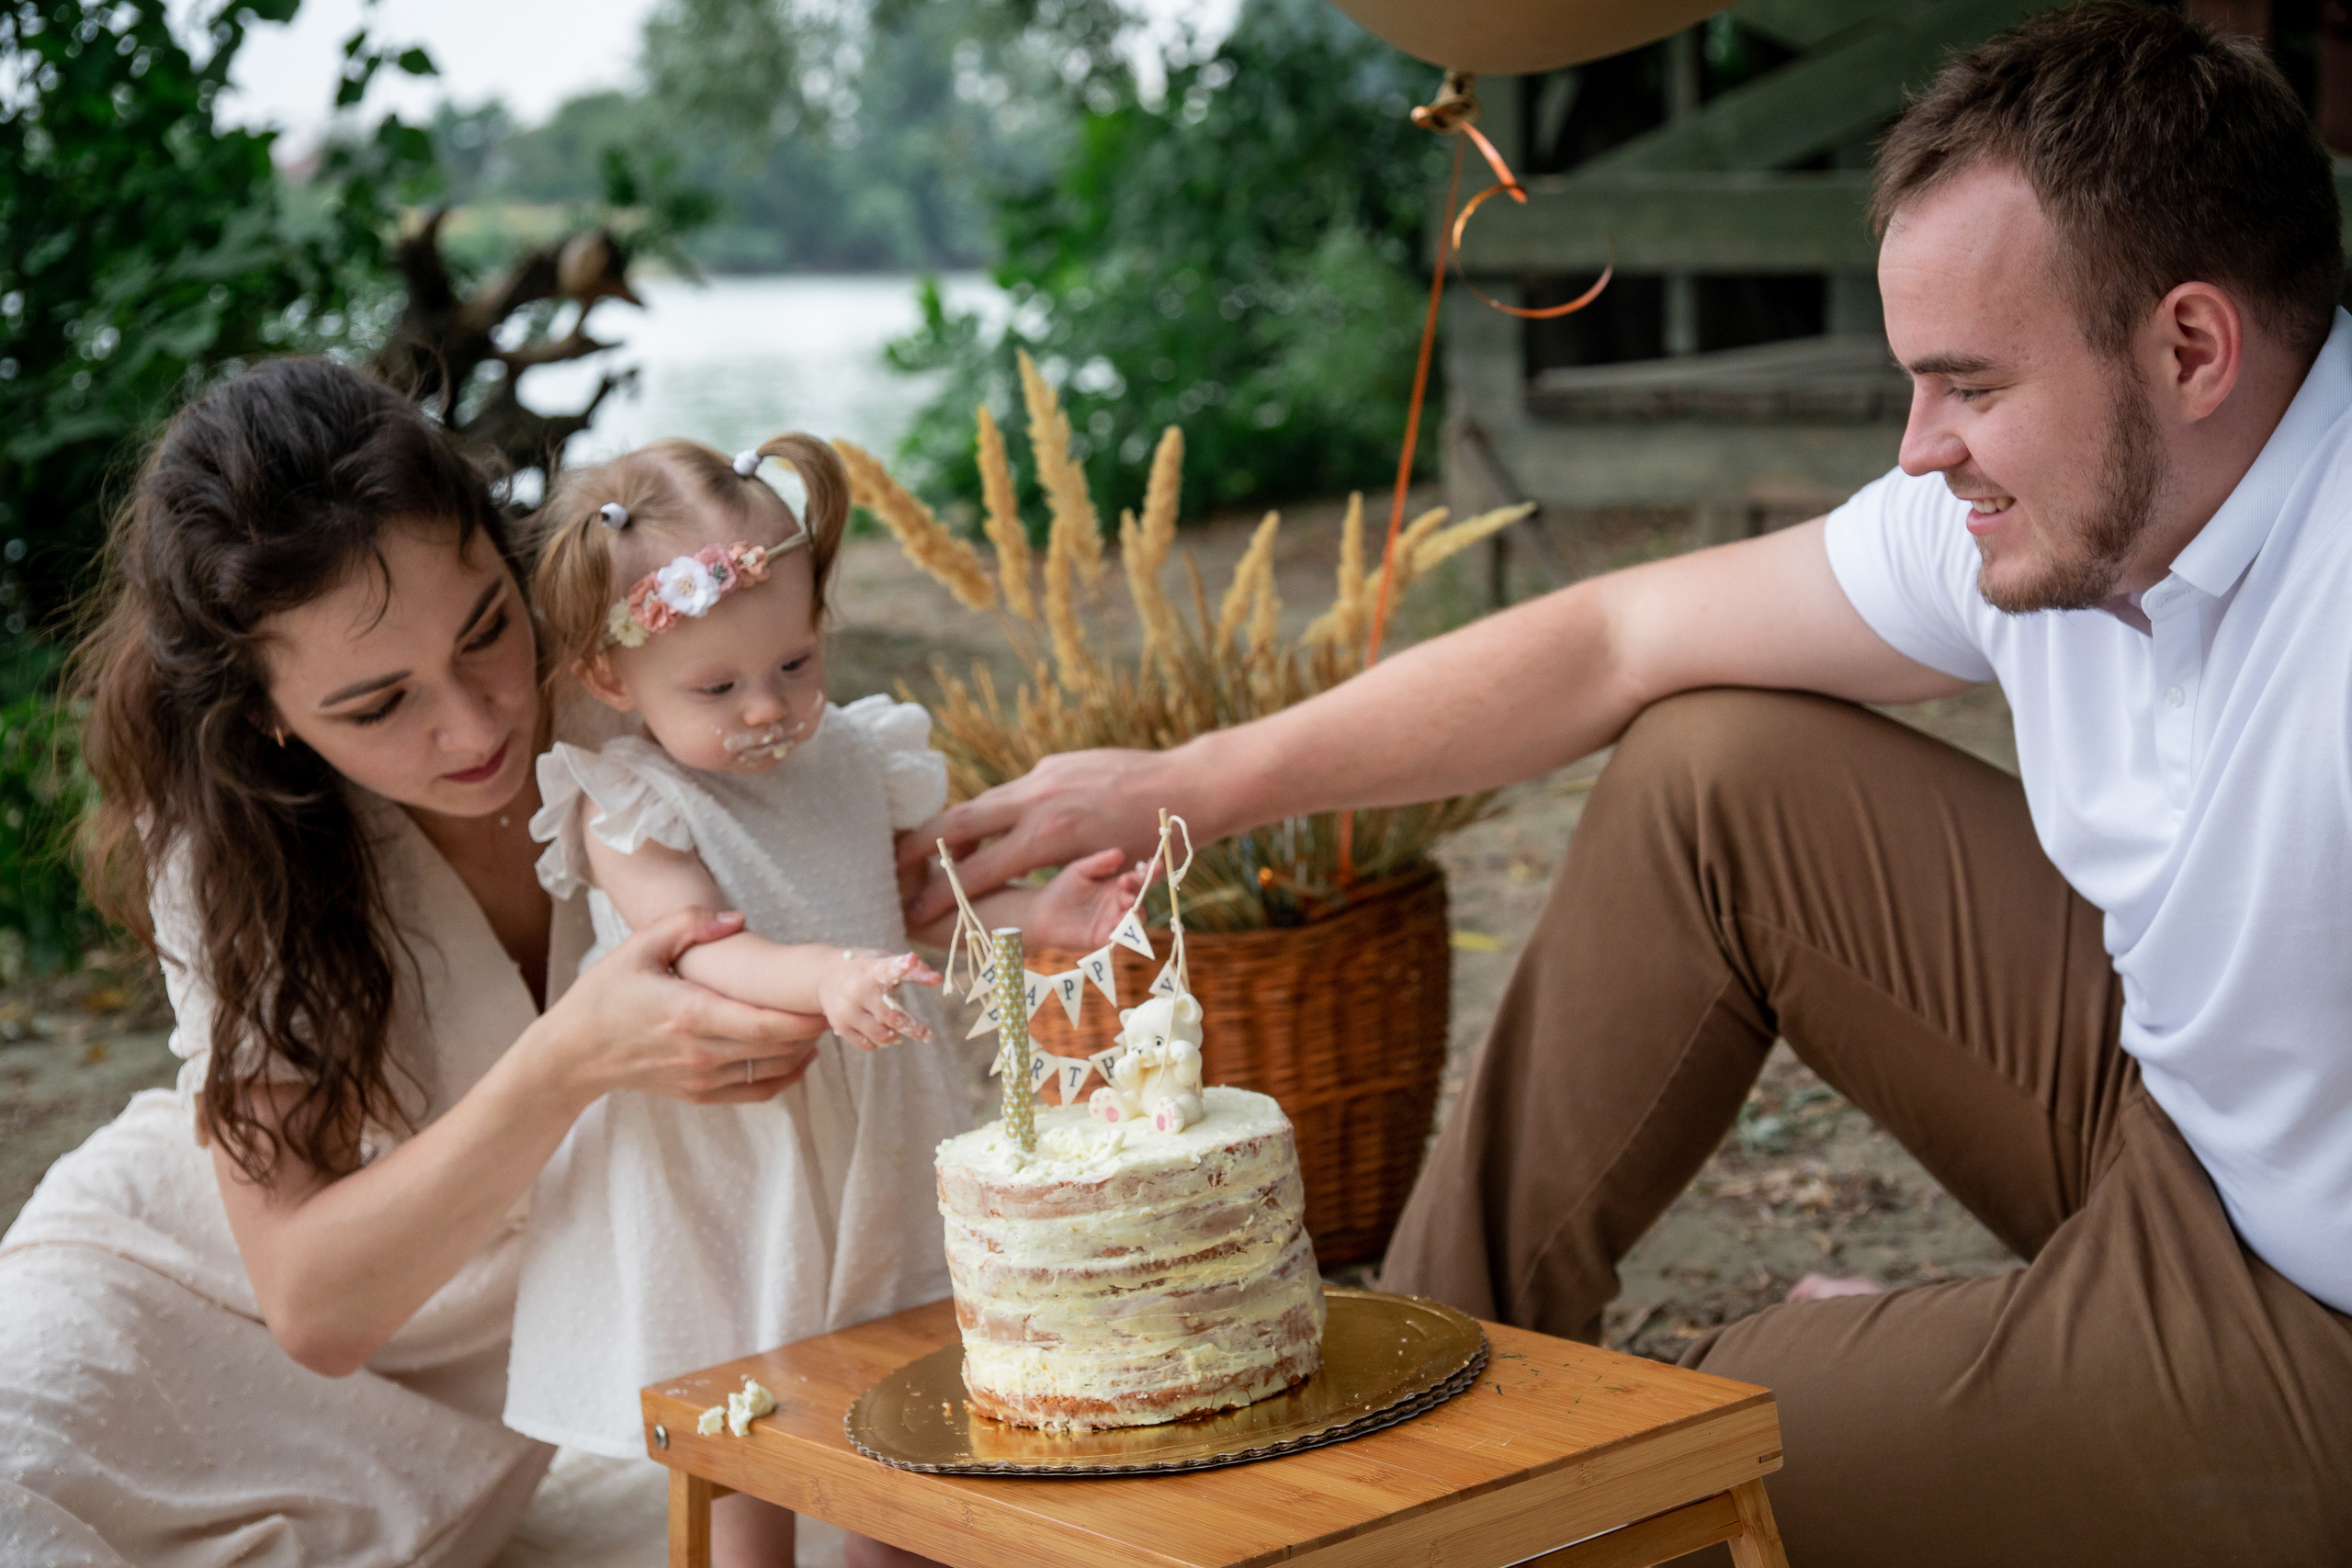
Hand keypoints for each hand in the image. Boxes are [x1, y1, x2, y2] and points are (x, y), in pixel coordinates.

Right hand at [535, 908, 827, 1109]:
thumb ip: (688, 925)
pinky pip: (754, 1092)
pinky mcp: (697, 1094)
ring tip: (824, 1024)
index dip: (804, 1016)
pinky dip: (784, 1078)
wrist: (571, 1055)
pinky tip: (800, 1058)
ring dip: (803, 1051)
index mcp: (690, 1014)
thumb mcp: (638, 947)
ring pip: (771, 1071)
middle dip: (813, 1028)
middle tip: (838, 1006)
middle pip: (777, 1047)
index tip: (829, 999)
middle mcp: (700, 1052)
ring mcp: (700, 1078)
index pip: (765, 1023)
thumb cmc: (603, 995)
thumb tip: (737, 918)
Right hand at [819, 950, 941, 1050]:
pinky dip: (879, 1042)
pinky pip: (867, 1045)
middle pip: (892, 1017)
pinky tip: (881, 1033)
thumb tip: (937, 979)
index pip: (889, 968)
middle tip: (928, 1034)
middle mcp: (858, 990)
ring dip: (895, 1035)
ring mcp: (846, 1010)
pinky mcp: (839, 1026)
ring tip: (898, 1030)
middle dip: (914, 1028)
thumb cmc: (865, 968)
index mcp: (872, 970)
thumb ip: (912, 971)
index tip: (912, 959)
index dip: (903, 966)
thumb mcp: (885, 961)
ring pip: (881, 1036)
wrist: (824, 976)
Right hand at [900, 748, 1192, 927]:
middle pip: (960, 822)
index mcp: (1047, 835)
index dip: (940, 893)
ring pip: (983, 803)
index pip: (976, 867)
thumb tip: (1023, 903)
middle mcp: (1037, 801)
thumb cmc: (1153, 846)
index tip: (912, 910)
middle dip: (921, 846)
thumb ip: (1054, 884)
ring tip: (923, 848)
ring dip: (951, 827)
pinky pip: (1010, 793)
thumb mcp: (1103, 876)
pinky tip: (978, 828)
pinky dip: (989, 813)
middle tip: (890, 866)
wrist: (1186, 788)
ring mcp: (1042, 778)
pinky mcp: (1052, 766)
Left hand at [1022, 849, 1148, 951]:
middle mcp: (1120, 904)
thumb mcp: (1079, 870)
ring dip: (1135, 910)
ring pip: (1136, 918)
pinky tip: (1119, 923)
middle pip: (1141, 897)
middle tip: (1126, 881)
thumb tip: (1120, 853)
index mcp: (1118, 885)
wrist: (1042, 914)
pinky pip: (1121, 939)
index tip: (1156, 864)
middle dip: (1140, 888)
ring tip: (1126, 901)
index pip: (1141, 878)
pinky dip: (1125, 932)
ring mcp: (1114, 922)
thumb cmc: (1062, 889)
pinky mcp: (1105, 939)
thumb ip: (1099, 863)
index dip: (1152, 872)